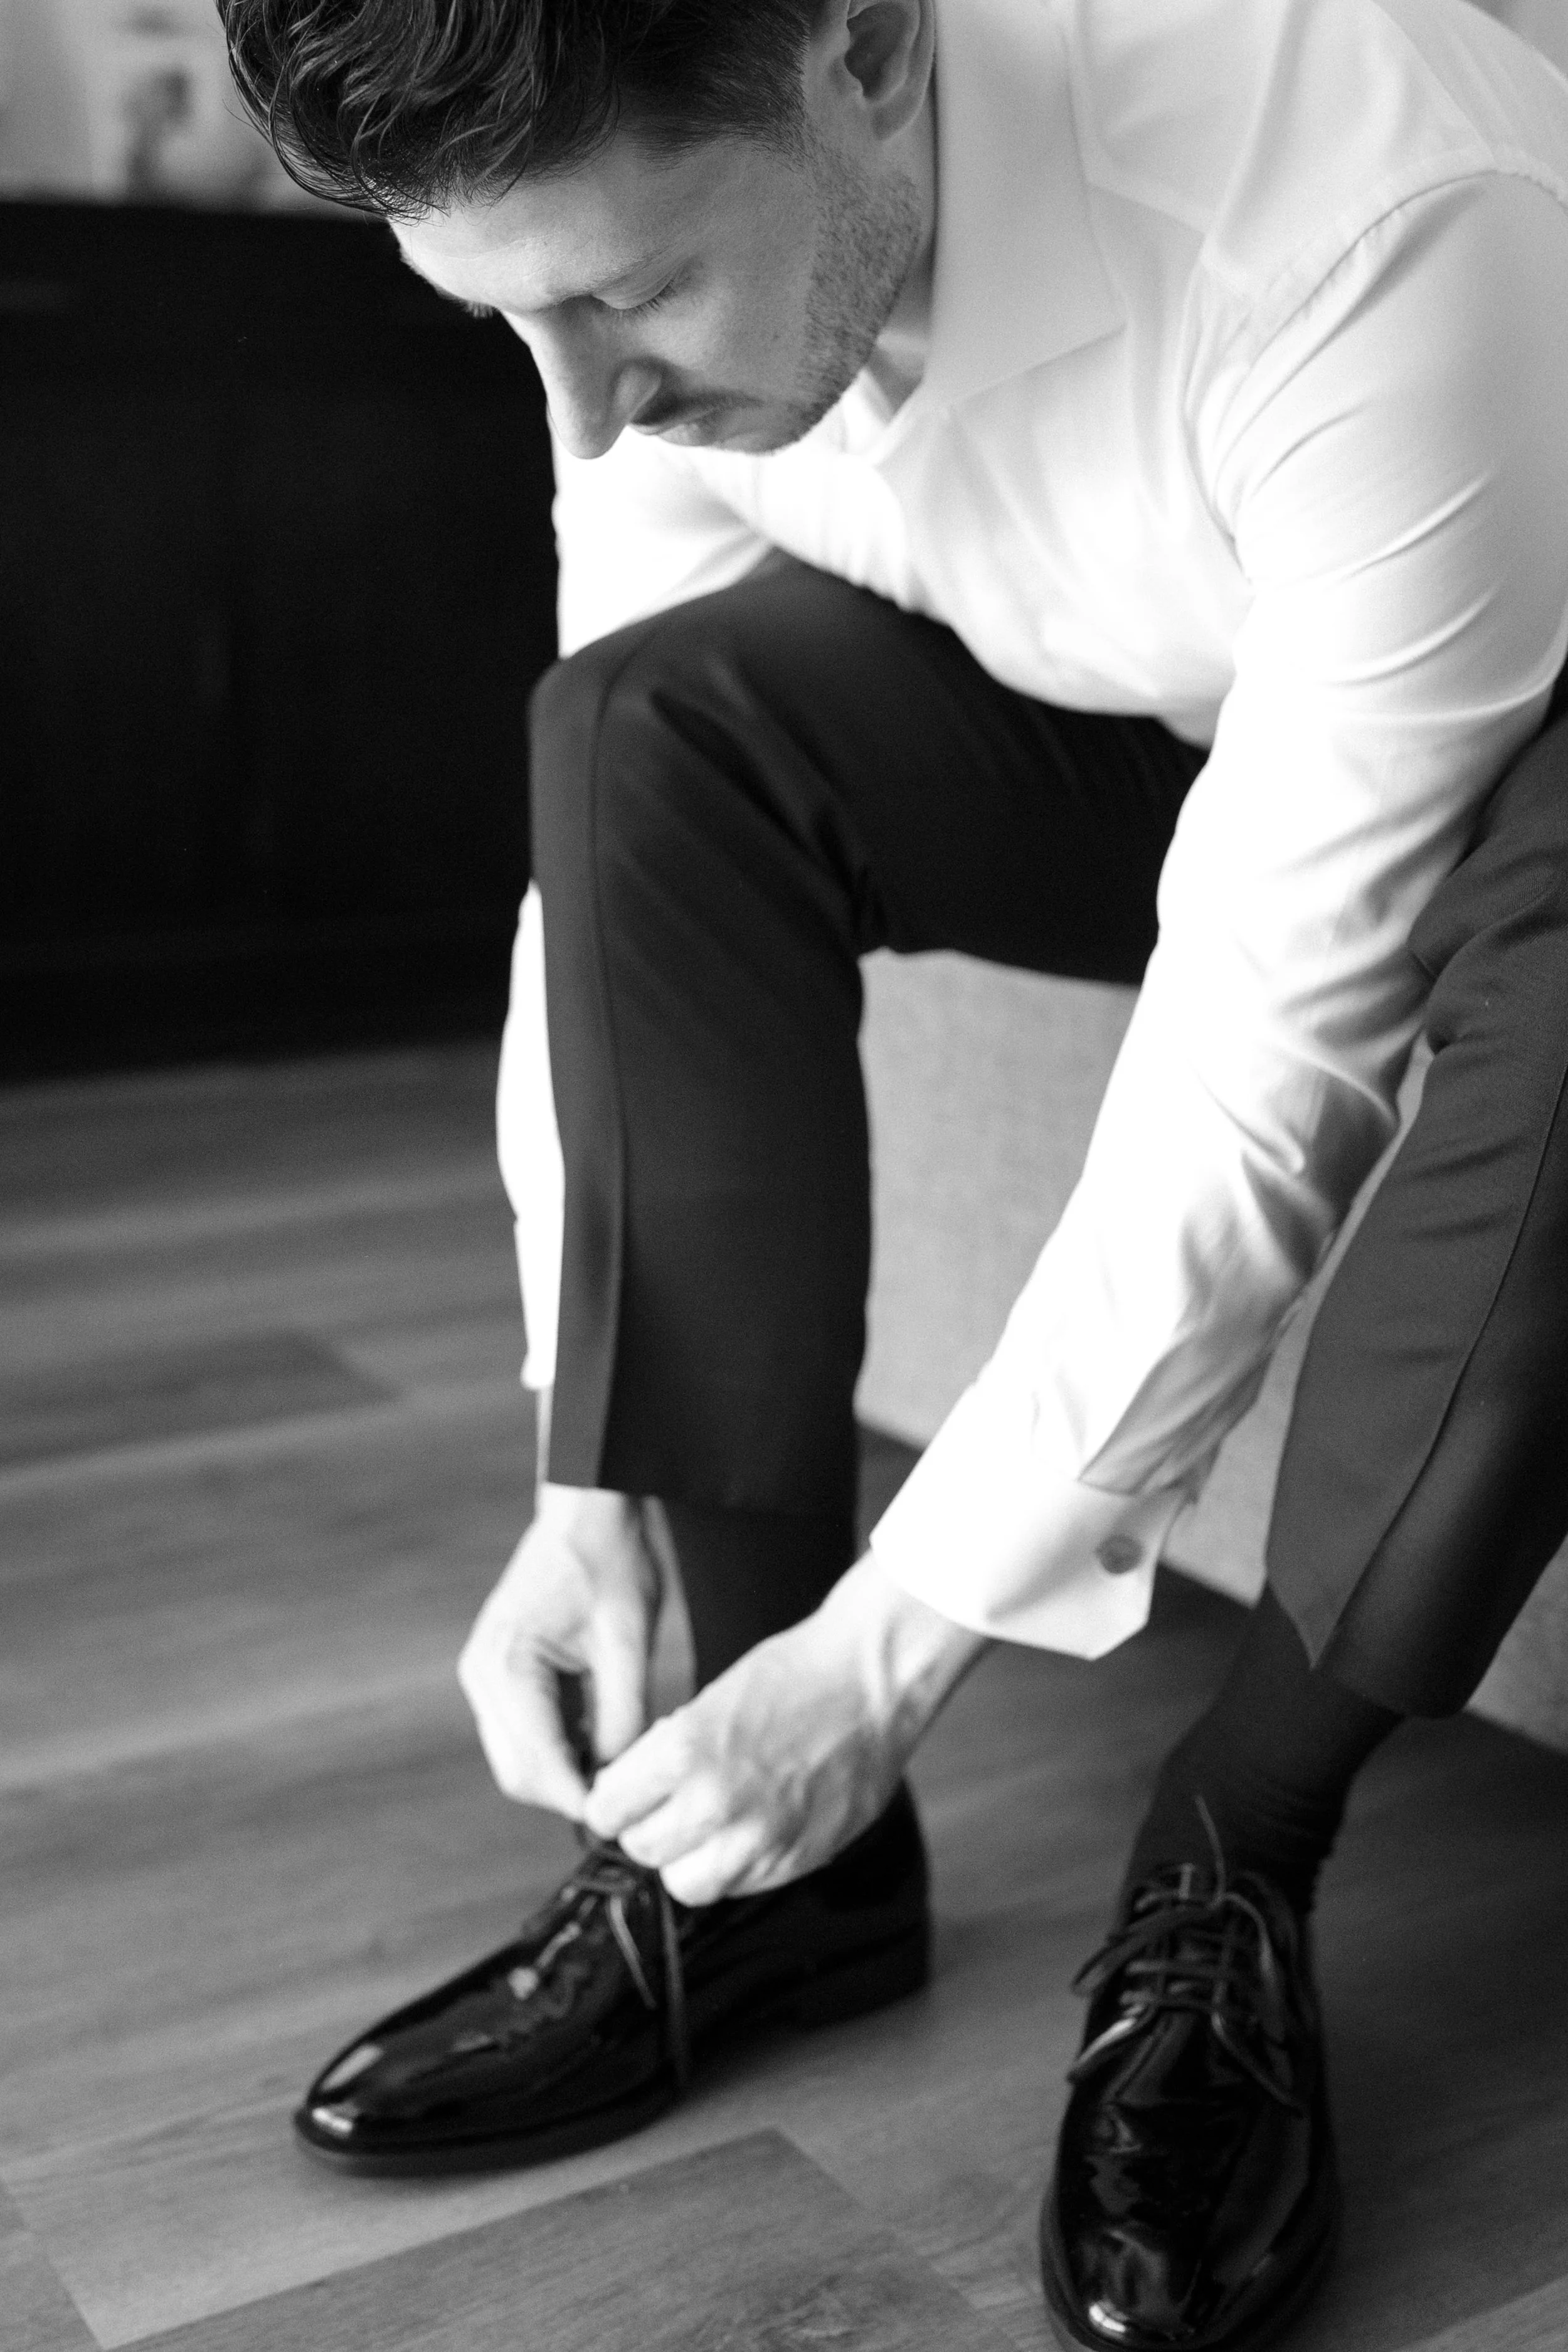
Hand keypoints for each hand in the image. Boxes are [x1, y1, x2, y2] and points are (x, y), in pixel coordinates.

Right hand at [457, 1483, 661, 1818]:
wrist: (587, 1508)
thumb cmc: (611, 1559)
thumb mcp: (629, 1640)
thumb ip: (622, 1716)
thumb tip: (618, 1782)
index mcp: (507, 1666)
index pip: (536, 1765)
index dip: (580, 1800)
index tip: (625, 1818)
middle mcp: (484, 1675)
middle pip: (519, 1772)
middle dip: (570, 1793)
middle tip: (628, 1799)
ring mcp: (486, 1675)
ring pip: (518, 1758)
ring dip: (565, 1773)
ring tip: (621, 1768)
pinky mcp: (500, 1673)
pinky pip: (524, 1732)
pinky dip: (559, 1747)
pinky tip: (601, 1738)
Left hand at [583, 1553, 986, 1903]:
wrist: (874, 1680)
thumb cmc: (794, 1675)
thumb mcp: (707, 1701)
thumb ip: (666, 1757)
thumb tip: (631, 1796)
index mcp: (685, 1753)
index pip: (609, 1810)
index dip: (613, 1801)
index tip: (621, 1797)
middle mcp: (717, 1805)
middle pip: (643, 1851)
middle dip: (647, 1828)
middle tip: (665, 1807)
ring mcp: (762, 1840)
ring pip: (688, 1884)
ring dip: (688, 1857)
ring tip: (705, 1826)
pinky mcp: (799, 1859)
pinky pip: (741, 1887)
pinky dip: (736, 1866)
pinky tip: (749, 1829)